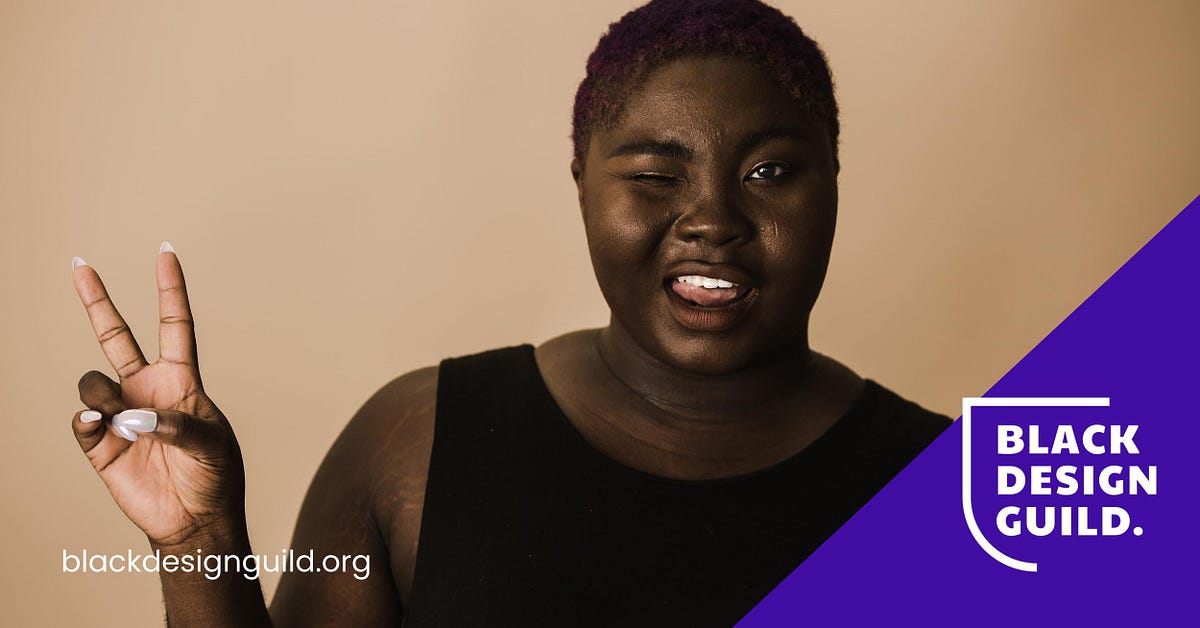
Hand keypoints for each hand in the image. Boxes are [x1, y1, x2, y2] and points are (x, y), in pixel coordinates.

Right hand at [71, 243, 244, 547]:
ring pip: (93, 382)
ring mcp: (119, 414)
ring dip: (104, 396)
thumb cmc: (214, 475)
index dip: (170, 289)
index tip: (165, 252)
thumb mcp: (213, 443)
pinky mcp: (99, 443)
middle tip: (80, 264)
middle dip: (97, 300)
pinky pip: (80, 420)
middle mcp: (145, 389)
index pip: (174, 325)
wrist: (195, 519)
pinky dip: (87, 420)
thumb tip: (135, 416)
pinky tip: (102, 426)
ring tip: (124, 421)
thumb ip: (178, 423)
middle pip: (116, 336)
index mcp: (181, 380)